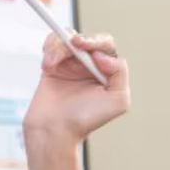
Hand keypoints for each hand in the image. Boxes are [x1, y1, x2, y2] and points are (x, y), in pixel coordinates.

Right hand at [22, 32, 128, 148]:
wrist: (54, 130)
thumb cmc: (84, 120)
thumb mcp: (118, 101)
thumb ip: (120, 73)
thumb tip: (104, 56)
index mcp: (106, 72)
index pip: (105, 46)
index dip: (97, 43)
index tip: (87, 49)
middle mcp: (89, 67)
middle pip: (85, 39)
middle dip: (79, 39)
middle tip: (73, 44)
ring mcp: (70, 65)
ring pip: (66, 39)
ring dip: (59, 48)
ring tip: (52, 64)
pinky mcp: (53, 66)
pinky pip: (51, 45)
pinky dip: (49, 50)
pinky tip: (48, 65)